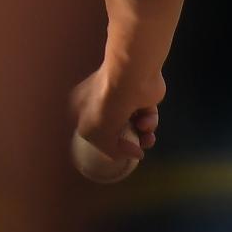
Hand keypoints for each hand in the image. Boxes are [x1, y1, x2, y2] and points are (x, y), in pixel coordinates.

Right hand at [69, 66, 162, 182]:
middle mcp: (101, 101)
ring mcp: (123, 97)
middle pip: (116, 130)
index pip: (92, 132)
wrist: (130, 77)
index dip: (105, 144)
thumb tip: (135, 154)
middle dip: (128, 142)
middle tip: (138, 148)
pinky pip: (147, 115)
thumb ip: (110, 150)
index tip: (117, 152)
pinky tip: (147, 119)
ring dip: (142, 135)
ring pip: (134, 125)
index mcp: (82, 108)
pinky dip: (149, 121)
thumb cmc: (106, 104)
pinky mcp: (143, 95)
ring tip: (147, 138)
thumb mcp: (95, 134)